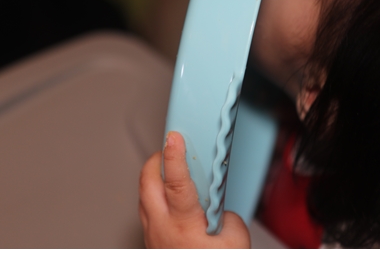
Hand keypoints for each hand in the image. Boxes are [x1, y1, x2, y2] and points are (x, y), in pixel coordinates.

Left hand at [139, 131, 250, 248]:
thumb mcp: (236, 239)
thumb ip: (226, 212)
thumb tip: (216, 200)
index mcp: (184, 225)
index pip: (176, 183)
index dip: (175, 156)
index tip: (174, 136)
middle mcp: (162, 229)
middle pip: (147, 182)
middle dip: (157, 159)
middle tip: (171, 148)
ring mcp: (152, 236)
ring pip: (143, 195)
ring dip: (154, 177)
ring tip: (170, 170)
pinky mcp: (151, 243)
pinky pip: (146, 211)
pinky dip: (155, 196)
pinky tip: (169, 198)